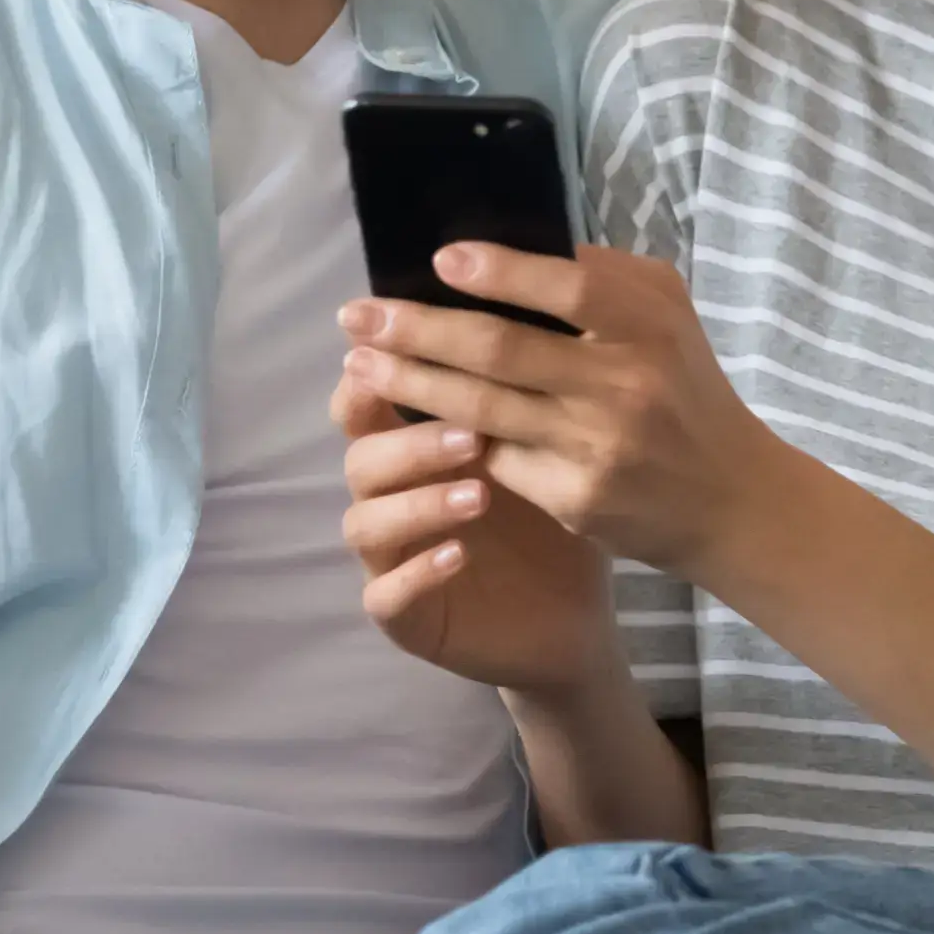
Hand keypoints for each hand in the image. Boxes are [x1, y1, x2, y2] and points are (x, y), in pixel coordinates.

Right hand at [331, 379, 624, 696]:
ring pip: (365, 524)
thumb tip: (522, 315)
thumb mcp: (541, 452)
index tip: (399, 354)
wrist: (574, 618)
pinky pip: (386, 596)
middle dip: (408, 443)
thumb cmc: (552, 520)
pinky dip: (417, 573)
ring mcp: (390, 561)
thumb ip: (512, 397)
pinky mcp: (406, 618)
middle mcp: (390, 501)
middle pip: (359, 459)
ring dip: (417, 504)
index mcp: (412, 453)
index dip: (369, 377)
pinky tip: (459, 556)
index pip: (364, 405)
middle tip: (472, 436)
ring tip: (480, 495)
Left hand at [336, 245, 793, 587]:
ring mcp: (597, 447)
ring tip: (360, 363)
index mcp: (650, 325)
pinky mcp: (576, 499)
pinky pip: (494, 458)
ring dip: (409, 384)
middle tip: (359, 315)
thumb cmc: (683, 388)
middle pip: (503, 350)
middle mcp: (626, 385)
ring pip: (480, 409)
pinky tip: (406, 418)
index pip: (570, 288)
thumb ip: (601, 279)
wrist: (727, 497)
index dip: (502, 272)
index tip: (440, 260)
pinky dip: (445, 436)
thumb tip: (508, 249)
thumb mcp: (666, 316)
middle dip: (418, 330)